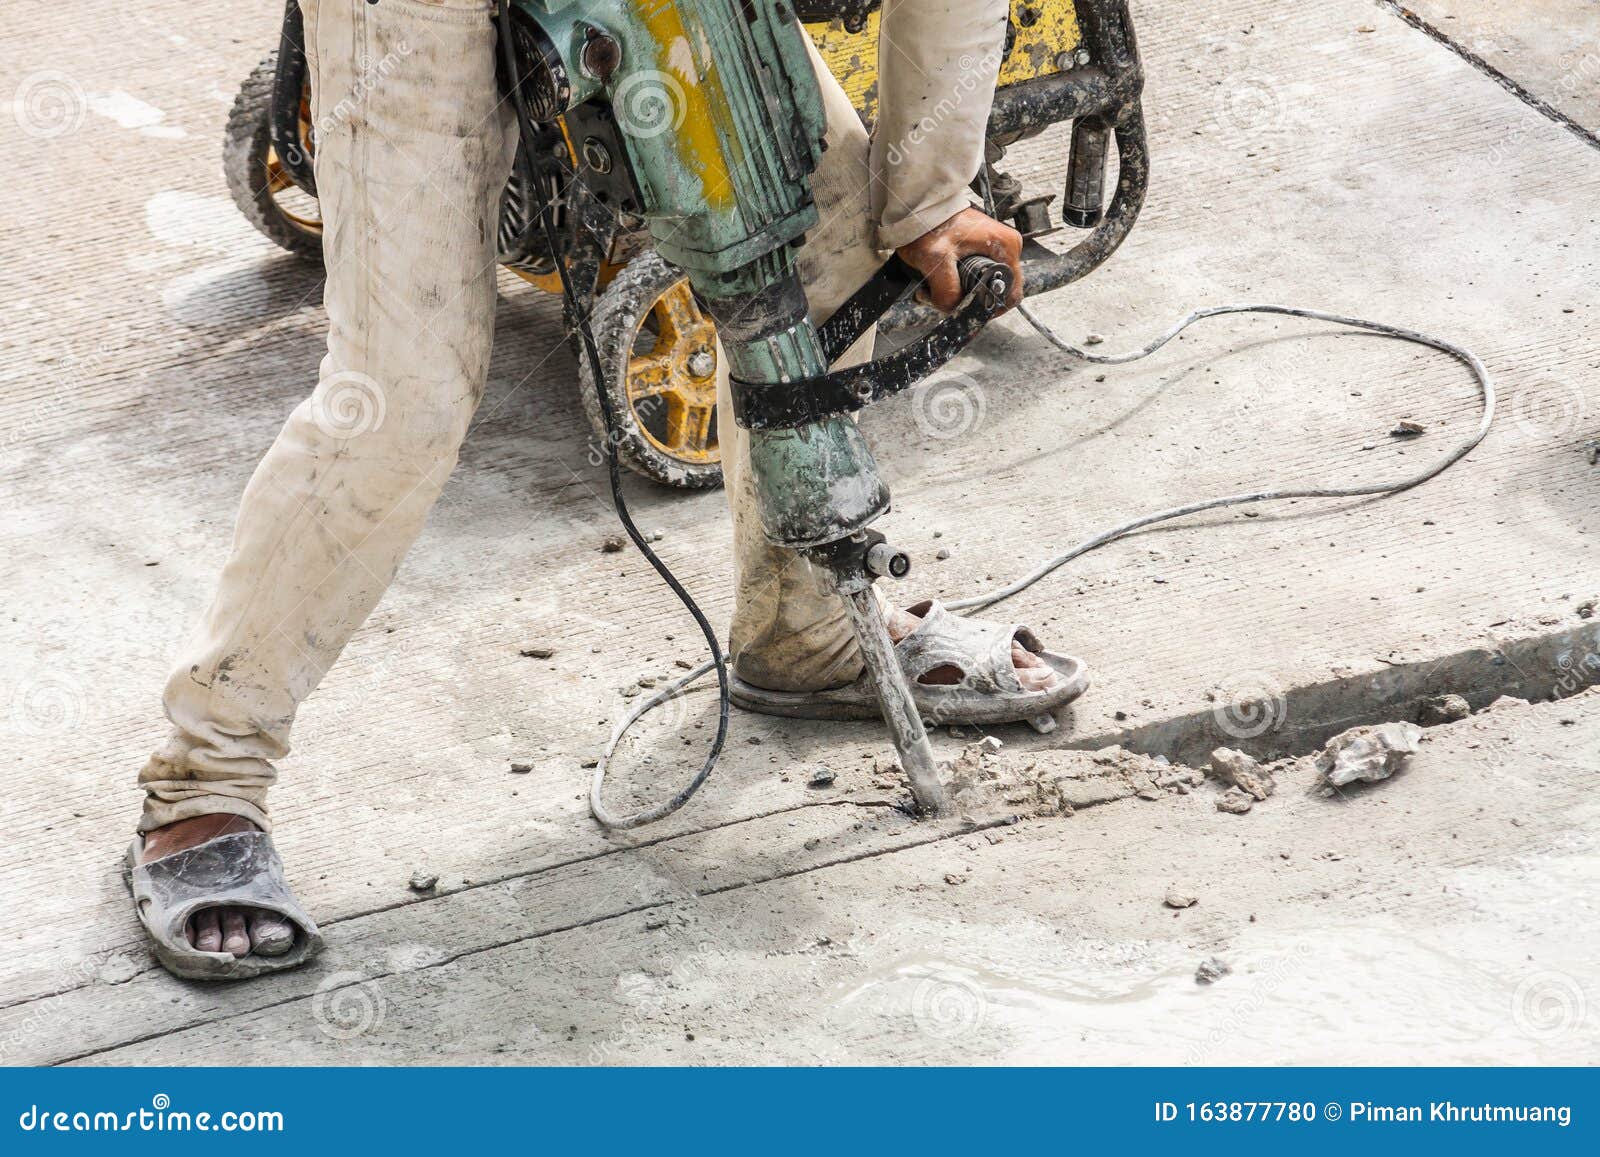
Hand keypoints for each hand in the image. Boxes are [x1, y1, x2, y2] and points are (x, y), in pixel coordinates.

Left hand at [895, 206, 1024, 313]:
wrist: (918, 208)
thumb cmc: (929, 225)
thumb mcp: (936, 259)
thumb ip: (947, 290)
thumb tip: (954, 310)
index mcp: (1006, 247)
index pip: (1011, 294)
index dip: (989, 309)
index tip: (965, 311)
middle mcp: (1006, 247)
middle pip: (994, 292)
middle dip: (967, 301)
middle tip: (940, 296)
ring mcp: (995, 248)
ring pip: (981, 286)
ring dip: (957, 293)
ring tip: (934, 285)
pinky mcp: (982, 249)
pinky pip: (974, 276)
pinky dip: (955, 282)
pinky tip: (937, 278)